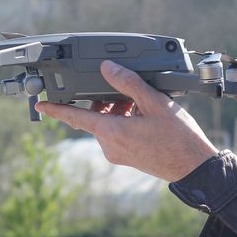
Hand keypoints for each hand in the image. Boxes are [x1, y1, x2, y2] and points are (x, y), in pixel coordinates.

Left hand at [35, 61, 217, 182]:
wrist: (195, 167)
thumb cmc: (178, 138)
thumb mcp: (154, 102)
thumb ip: (128, 83)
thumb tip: (107, 69)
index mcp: (112, 132)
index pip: (75, 117)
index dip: (56, 109)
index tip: (41, 105)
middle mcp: (110, 146)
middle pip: (95, 116)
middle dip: (107, 101)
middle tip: (130, 93)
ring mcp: (118, 154)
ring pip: (108, 124)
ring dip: (119, 111)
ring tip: (143, 105)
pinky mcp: (127, 158)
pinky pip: (117, 134)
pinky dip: (125, 121)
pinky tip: (145, 117)